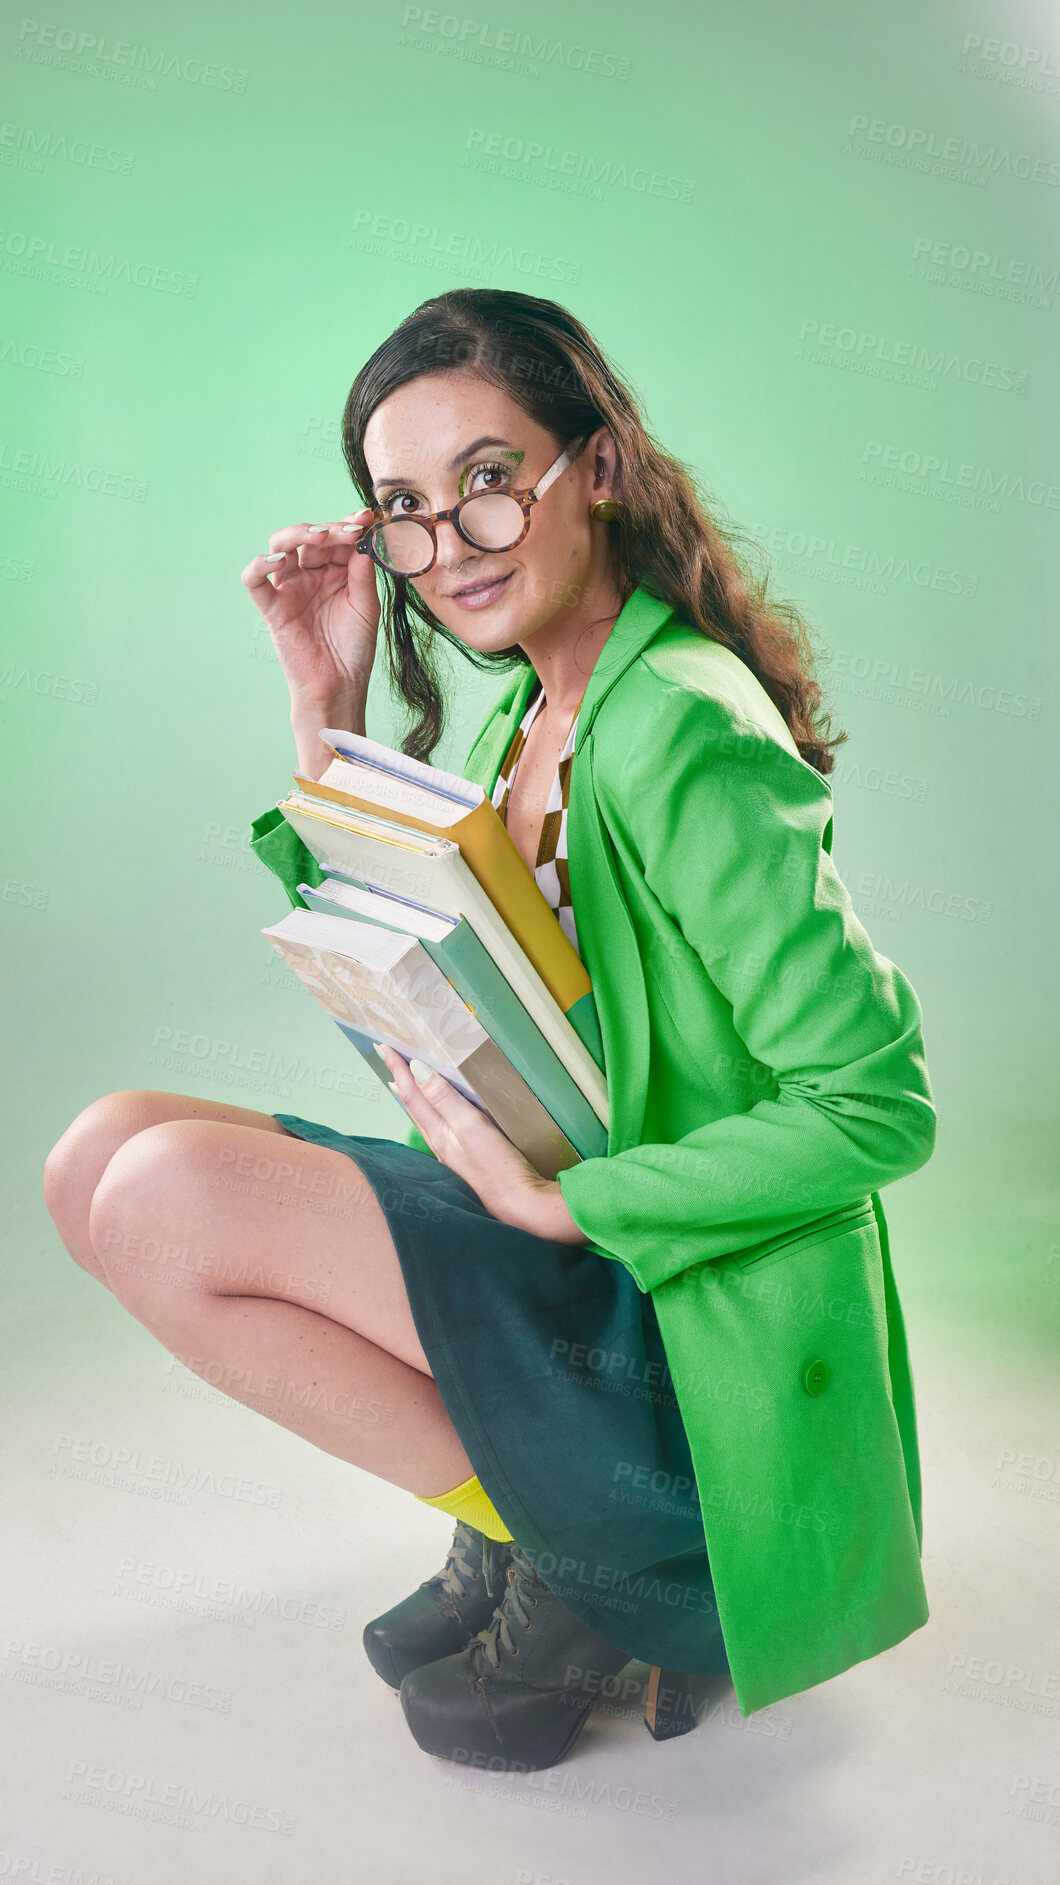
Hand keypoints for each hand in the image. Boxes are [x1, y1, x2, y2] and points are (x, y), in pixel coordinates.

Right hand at [240, 512, 380, 716]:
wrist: (339, 686)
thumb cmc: (354, 650)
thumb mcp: (367, 608)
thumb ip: (362, 576)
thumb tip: (362, 544)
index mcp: (336, 573)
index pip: (337, 539)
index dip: (350, 526)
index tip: (367, 518)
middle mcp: (311, 575)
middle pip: (310, 538)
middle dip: (330, 529)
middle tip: (350, 530)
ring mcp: (290, 588)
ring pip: (280, 547)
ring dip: (297, 534)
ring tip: (319, 536)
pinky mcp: (272, 607)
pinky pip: (254, 580)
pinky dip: (259, 565)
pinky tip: (277, 561)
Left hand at [378, 1045, 588, 1244]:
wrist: (520, 1207)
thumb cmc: (498, 1169)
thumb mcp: (471, 1127)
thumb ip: (444, 1098)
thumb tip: (415, 1070)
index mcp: (439, 1133)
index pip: (412, 1094)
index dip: (398, 1068)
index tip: (384, 1045)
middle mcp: (440, 1143)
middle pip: (413, 1105)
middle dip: (400, 1080)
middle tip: (389, 1058)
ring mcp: (453, 1154)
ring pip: (425, 1118)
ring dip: (414, 1096)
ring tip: (404, 1082)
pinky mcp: (468, 1160)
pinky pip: (441, 1128)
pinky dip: (433, 1111)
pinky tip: (438, 1114)